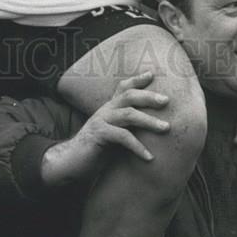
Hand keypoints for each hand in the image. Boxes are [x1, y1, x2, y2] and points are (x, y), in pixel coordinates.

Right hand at [41, 72, 169, 186]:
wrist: (70, 162)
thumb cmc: (95, 150)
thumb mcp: (113, 135)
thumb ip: (125, 128)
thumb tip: (149, 129)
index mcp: (109, 108)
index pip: (123, 88)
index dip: (137, 80)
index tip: (152, 74)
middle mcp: (105, 110)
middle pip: (129, 96)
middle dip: (149, 96)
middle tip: (166, 100)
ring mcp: (101, 121)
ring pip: (129, 114)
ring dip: (149, 121)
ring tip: (166, 128)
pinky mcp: (99, 135)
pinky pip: (122, 137)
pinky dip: (137, 146)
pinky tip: (149, 157)